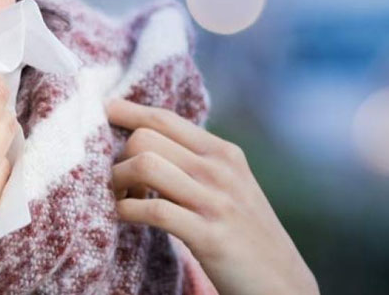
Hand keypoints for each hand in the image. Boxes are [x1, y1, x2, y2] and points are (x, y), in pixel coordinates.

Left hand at [104, 97, 318, 294]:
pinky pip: (153, 210)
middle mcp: (220, 170)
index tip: (104, 111)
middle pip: (144, 138)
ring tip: (119, 199)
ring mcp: (216, 202)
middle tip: (117, 183)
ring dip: (117, 182)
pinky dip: (126, 211)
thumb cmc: (244, 233)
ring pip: (144, 165)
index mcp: (223, 153)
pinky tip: (124, 217)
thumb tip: (145, 138)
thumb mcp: (228, 185)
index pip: (164, 118)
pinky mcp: (209, 236)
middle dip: (118, 158)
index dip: (127, 112)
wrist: (283, 284)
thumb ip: (195, 161)